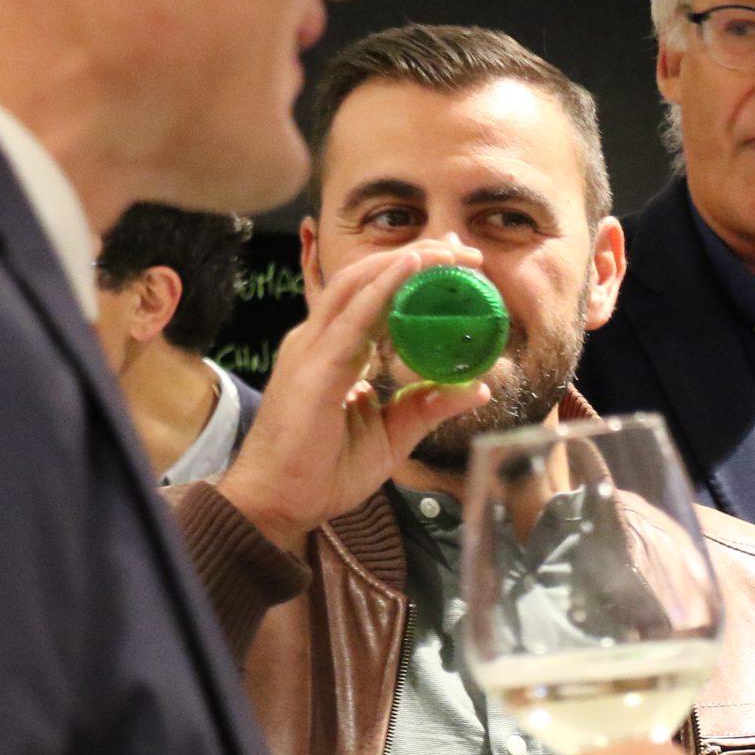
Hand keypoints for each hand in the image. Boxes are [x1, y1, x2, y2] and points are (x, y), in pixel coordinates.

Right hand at [215, 239, 494, 551]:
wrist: (279, 503)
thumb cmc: (325, 471)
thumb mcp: (394, 435)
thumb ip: (428, 406)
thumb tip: (475, 387)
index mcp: (336, 350)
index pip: (376, 297)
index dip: (414, 273)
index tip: (458, 262)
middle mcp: (320, 340)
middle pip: (367, 280)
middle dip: (417, 256)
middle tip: (464, 250)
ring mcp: (311, 350)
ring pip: (358, 285)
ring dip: (405, 262)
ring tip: (448, 252)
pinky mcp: (312, 369)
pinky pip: (351, 319)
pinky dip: (382, 289)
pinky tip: (410, 269)